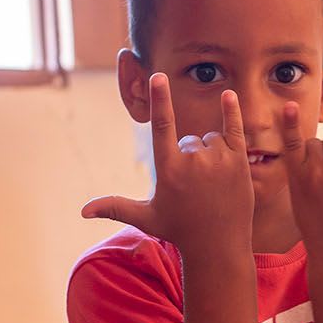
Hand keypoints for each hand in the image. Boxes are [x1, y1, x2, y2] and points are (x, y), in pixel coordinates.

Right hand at [82, 73, 253, 252]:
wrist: (219, 246)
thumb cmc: (180, 230)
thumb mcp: (146, 217)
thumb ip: (115, 207)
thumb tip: (82, 211)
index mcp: (168, 169)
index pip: (162, 126)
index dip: (159, 100)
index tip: (158, 76)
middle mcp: (194, 161)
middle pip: (188, 139)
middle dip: (189, 155)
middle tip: (195, 186)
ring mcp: (219, 160)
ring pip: (209, 138)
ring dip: (209, 152)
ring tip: (212, 182)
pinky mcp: (239, 161)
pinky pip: (234, 129)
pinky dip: (231, 112)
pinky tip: (229, 95)